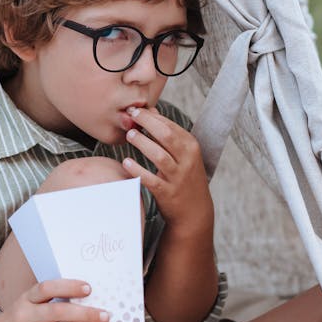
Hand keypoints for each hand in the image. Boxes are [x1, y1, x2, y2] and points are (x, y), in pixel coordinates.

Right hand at [0, 279, 110, 321]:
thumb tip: (87, 302)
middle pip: (57, 312)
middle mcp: (22, 317)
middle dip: (85, 313)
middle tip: (107, 315)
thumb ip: (48, 305)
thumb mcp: (24, 309)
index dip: (67, 286)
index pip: (46, 288)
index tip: (89, 288)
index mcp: (24, 300)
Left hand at [122, 106, 212, 236]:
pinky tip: (126, 162)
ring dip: (142, 143)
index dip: (151, 116)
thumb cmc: (185, 176)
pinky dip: (138, 170)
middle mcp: (187, 160)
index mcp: (191, 146)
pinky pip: (151, 180)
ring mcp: (178, 177)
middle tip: (131, 116)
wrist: (194, 211)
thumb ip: (168, 132)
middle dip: (147, 123)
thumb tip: (150, 110)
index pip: (170, 125)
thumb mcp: (184, 153)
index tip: (136, 110)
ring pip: (159, 156)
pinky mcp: (168, 192)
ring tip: (129, 135)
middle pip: (166, 136)